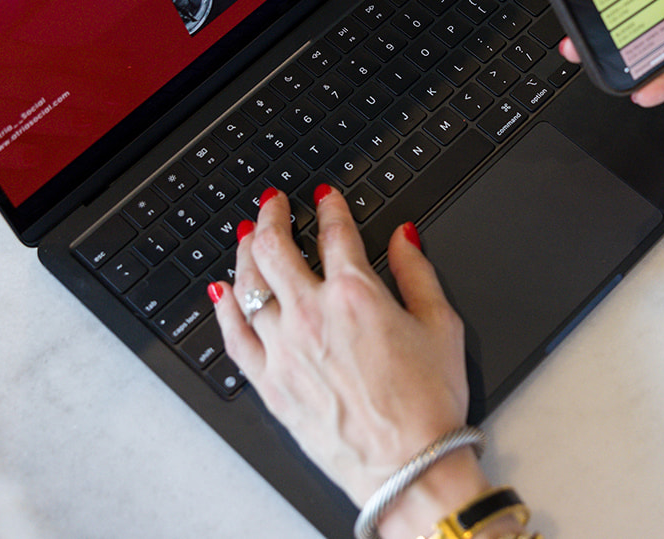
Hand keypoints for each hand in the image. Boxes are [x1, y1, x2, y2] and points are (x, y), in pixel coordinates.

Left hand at [212, 188, 491, 537]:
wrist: (408, 465)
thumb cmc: (428, 404)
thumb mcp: (441, 324)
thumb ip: (418, 273)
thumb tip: (404, 238)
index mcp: (356, 294)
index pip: (334, 232)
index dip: (330, 207)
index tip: (326, 198)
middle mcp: (312, 315)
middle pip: (275, 248)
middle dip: (272, 215)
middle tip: (273, 203)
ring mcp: (285, 350)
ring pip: (248, 285)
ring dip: (245, 252)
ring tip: (247, 236)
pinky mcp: (271, 384)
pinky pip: (234, 337)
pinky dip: (225, 309)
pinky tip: (222, 293)